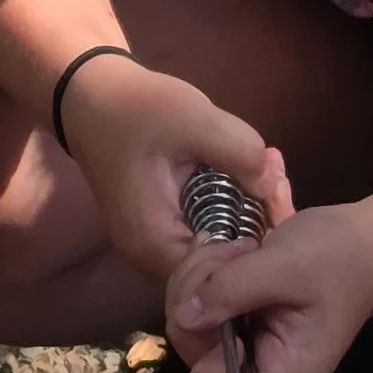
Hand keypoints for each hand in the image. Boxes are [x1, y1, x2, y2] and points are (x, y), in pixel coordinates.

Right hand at [58, 56, 291, 290]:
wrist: (92, 98)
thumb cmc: (137, 109)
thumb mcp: (195, 119)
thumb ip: (242, 153)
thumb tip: (273, 188)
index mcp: (155, 243)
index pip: (221, 274)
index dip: (259, 244)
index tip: (279, 200)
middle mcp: (152, 258)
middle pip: (223, 263)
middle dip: (260, 224)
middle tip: (280, 179)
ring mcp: (155, 246)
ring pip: (219, 245)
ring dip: (249, 212)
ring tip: (271, 170)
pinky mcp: (163, 228)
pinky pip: (207, 229)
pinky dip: (232, 205)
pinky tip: (251, 172)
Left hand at [165, 201, 372, 372]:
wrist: (364, 240)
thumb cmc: (341, 259)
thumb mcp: (287, 266)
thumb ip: (232, 290)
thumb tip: (183, 316)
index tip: (226, 330)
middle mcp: (256, 368)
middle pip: (195, 361)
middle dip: (198, 303)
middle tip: (232, 259)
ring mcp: (241, 343)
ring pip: (186, 325)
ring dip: (198, 277)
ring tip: (239, 250)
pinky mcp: (232, 318)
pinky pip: (192, 303)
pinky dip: (201, 270)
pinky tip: (232, 250)